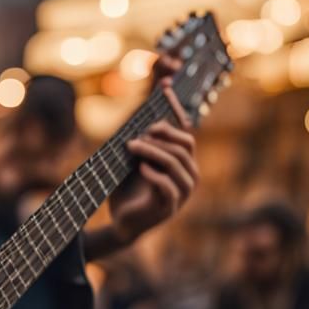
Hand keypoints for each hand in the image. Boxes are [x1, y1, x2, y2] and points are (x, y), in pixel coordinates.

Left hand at [110, 55, 197, 244]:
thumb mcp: (130, 159)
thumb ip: (136, 139)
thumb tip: (133, 111)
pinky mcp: (169, 207)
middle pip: (185, 144)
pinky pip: (168, 186)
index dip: (176, 108)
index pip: (185, 130)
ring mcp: (182, 192)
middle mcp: (187, 174)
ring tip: (133, 148)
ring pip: (177, 163)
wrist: (120, 221)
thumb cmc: (126, 188)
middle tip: (135, 138)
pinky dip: (155, 174)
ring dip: (154, 152)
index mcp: (181, 160)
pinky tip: (141, 169)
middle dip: (161, 136)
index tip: (164, 87)